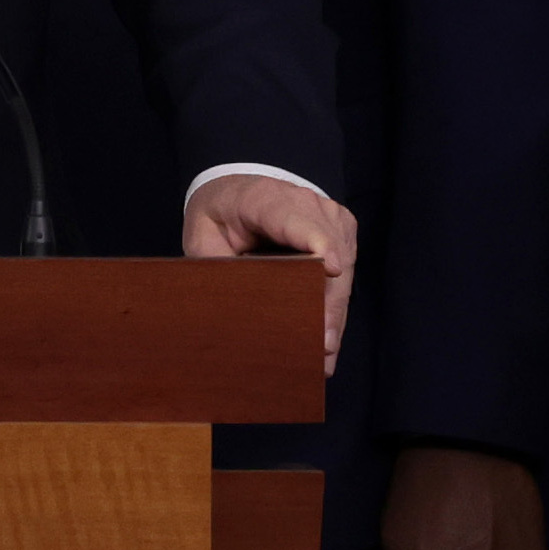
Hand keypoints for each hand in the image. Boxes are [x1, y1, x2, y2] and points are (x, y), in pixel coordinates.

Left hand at [183, 172, 358, 373]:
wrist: (238, 193)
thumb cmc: (219, 217)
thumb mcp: (203, 236)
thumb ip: (216, 265)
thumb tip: (233, 307)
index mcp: (266, 200)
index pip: (296, 218)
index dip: (316, 241)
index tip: (330, 267)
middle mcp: (306, 203)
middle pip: (328, 253)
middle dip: (328, 301)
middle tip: (322, 346)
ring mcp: (330, 218)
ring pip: (343, 269)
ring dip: (335, 313)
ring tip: (325, 356)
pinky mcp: (342, 234)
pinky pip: (346, 274)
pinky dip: (337, 307)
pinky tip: (328, 341)